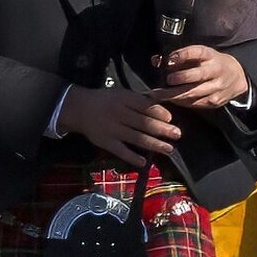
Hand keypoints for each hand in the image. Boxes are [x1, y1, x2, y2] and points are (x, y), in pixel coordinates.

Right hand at [58, 83, 175, 171]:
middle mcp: (119, 114)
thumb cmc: (105, 100)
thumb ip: (139, 99)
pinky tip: (144, 162)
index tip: (170, 118)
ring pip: (136, 138)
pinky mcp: (106, 142)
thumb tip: (160, 103)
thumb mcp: (120, 93)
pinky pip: (121, 151)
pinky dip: (132, 157)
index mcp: (123, 99)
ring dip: (154, 144)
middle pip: (144, 123)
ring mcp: (112, 129)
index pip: (144, 106)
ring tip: (169, 149)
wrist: (79, 109)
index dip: (158, 112)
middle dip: (162, 129)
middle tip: (177, 134)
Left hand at [161, 41, 247, 113]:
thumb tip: (156, 61)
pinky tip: (172, 100)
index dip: (183, 54)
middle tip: (166, 81)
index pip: (197, 52)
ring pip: (195, 92)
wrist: (236, 77)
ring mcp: (217, 87)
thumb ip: (179, 57)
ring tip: (160, 94)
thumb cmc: (211, 63)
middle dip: (180, 78)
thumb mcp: (201, 55)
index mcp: (210, 55)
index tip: (170, 58)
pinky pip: (197, 103)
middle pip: (198, 75)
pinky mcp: (216, 101)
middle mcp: (215, 70)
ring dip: (175, 94)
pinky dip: (182, 102)